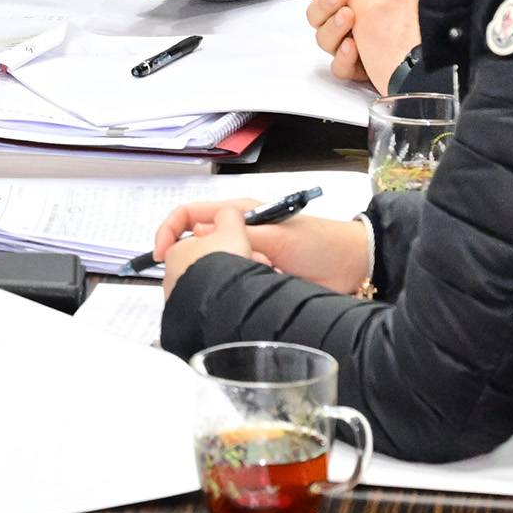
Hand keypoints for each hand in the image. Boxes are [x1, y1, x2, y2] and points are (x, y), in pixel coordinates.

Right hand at [151, 200, 373, 296]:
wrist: (352, 268)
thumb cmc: (319, 242)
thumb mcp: (275, 234)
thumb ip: (238, 235)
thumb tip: (201, 240)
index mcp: (238, 215)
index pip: (189, 216)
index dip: (169, 230)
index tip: (160, 253)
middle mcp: (238, 237)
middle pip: (198, 249)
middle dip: (204, 263)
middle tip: (228, 272)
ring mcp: (247, 261)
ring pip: (215, 273)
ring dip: (227, 280)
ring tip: (256, 280)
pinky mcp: (256, 284)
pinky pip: (233, 291)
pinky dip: (237, 295)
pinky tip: (255, 297)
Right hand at [307, 0, 414, 83]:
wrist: (433, 34)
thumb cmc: (409, 4)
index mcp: (344, 2)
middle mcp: (342, 25)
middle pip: (314, 16)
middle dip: (325, 2)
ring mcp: (347, 47)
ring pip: (322, 40)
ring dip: (332, 26)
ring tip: (348, 16)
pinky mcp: (357, 69)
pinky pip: (338, 67)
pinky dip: (343, 56)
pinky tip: (352, 45)